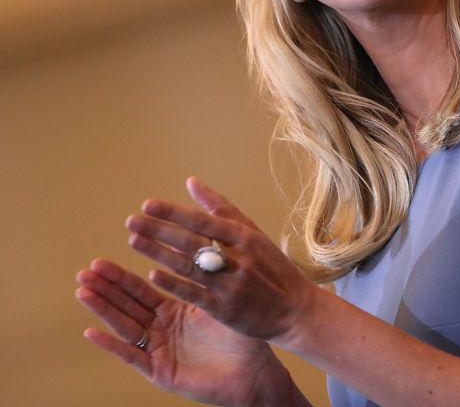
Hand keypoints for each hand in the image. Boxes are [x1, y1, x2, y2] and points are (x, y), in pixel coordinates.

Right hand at [75, 259, 288, 405]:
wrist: (254, 372)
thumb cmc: (243, 337)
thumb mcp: (221, 302)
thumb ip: (207, 277)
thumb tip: (202, 240)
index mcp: (175, 312)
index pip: (143, 290)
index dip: (122, 277)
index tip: (101, 260)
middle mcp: (162, 330)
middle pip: (128, 306)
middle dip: (106, 288)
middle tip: (85, 271)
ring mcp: (159, 351)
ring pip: (125, 326)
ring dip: (103, 310)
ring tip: (83, 291)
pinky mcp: (160, 371)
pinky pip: (133, 356)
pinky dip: (112, 344)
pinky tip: (91, 332)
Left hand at [124, 177, 320, 342]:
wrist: (295, 309)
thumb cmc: (272, 267)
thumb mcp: (254, 234)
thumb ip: (222, 209)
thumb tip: (191, 183)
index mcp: (246, 237)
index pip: (204, 221)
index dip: (174, 213)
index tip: (148, 204)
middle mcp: (239, 258)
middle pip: (192, 242)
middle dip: (159, 230)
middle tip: (132, 221)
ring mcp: (231, 284)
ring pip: (188, 266)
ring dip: (158, 253)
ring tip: (134, 241)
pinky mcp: (225, 309)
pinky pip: (194, 294)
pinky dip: (173, 283)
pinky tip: (153, 275)